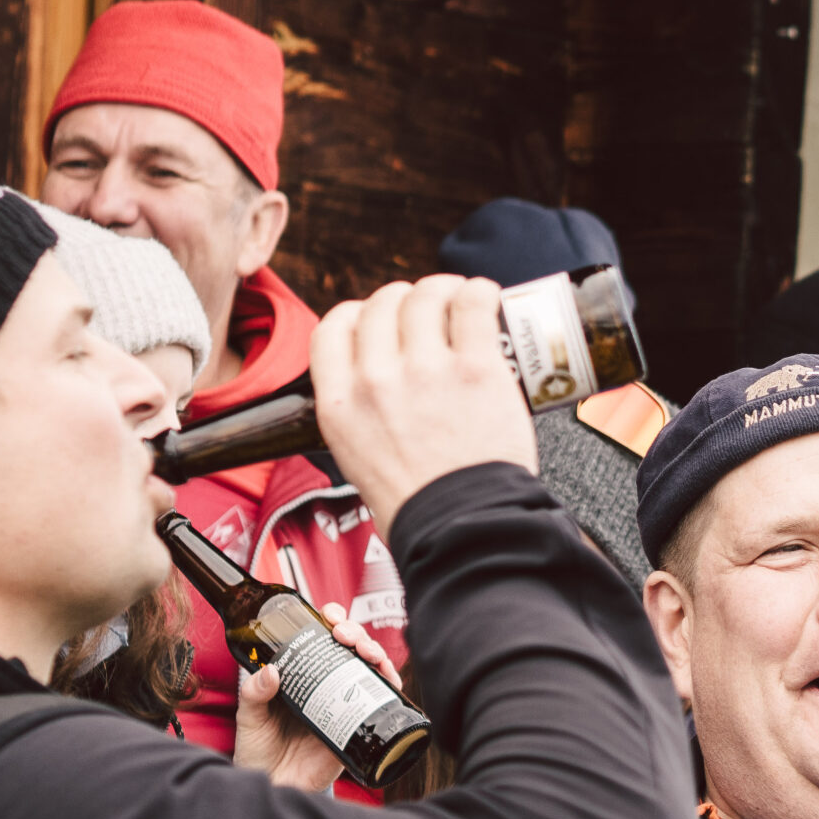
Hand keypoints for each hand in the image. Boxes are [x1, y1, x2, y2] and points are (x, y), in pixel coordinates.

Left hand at [233, 601, 401, 791]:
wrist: (273, 786)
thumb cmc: (258, 751)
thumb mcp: (249, 717)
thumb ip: (254, 693)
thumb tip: (271, 671)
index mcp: (301, 676)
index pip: (322, 639)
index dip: (333, 621)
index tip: (330, 616)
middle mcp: (326, 685)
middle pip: (351, 648)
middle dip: (357, 633)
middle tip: (346, 636)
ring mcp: (344, 704)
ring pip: (370, 669)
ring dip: (376, 652)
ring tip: (367, 653)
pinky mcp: (358, 727)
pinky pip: (381, 702)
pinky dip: (391, 685)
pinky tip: (388, 678)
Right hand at [309, 275, 537, 540]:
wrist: (462, 528)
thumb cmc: (419, 505)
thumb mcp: (358, 458)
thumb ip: (363, 413)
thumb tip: (382, 385)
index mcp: (339, 403)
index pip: (333, 326)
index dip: (358, 314)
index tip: (377, 321)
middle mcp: (375, 379)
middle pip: (381, 304)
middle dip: (404, 301)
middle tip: (427, 315)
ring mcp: (425, 370)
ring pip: (425, 296)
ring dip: (442, 290)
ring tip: (458, 300)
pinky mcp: (475, 368)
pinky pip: (472, 303)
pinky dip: (479, 291)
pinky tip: (486, 297)